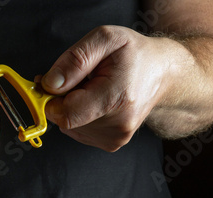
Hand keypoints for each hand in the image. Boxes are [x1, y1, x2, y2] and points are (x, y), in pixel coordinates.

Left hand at [41, 26, 171, 151]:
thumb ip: (75, 60)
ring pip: (69, 127)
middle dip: (61, 99)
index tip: (50, 82)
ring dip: (71, 106)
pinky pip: (78, 131)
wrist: (163, 73)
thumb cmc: (135, 54)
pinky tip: (95, 100)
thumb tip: (49, 84)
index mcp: (116, 98)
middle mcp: (118, 125)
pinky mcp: (111, 143)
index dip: (49, 98)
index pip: (65, 114)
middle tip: (77, 78)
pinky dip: (79, 115)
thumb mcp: (105, 39)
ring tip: (91, 87)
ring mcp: (116, 138)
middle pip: (65, 120)